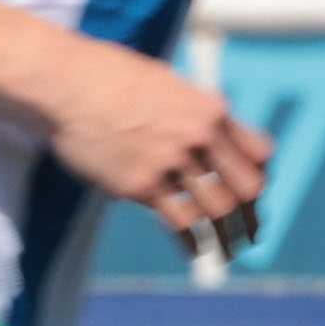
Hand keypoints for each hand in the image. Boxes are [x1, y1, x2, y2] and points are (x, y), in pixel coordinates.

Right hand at [40, 38, 277, 261]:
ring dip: (226, 230)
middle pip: (248, 188)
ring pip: (216, 209)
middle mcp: (196, 137)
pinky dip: (191, 239)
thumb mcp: (167, 84)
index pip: (260, 152)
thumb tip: (207, 134)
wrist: (64, 84)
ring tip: (231, 245)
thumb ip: (192, 112)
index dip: (260, 172)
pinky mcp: (138, 186)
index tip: (252, 187)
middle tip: (249, 226)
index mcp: (209, 109)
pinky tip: (196, 249)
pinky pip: (178, 221)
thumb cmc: (109, 76)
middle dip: (250, 209)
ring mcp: (168, 163)